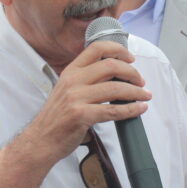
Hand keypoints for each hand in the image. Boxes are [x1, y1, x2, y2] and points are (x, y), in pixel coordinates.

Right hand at [21, 40, 150, 163]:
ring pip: (115, 88)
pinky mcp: (81, 115)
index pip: (96, 48)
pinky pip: (113, 110)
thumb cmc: (57, 117)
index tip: (131, 58)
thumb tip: (117, 74)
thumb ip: (87, 79)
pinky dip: (131, 109)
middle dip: (132, 72)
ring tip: (145, 96)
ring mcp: (76, 98)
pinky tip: (139, 109)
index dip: (118, 50)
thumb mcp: (67, 90)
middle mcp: (72, 81)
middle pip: (111, 66)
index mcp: (70, 71)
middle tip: (141, 81)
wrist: (41, 140)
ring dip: (136, 92)